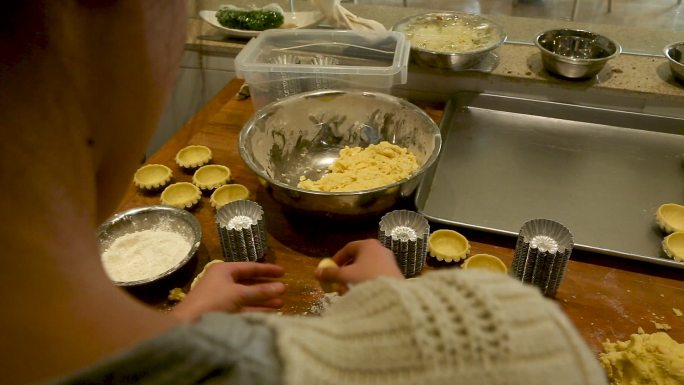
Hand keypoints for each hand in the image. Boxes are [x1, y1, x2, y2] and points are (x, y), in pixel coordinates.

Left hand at [171, 262, 285, 321]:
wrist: (188, 323)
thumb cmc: (213, 301)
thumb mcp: (238, 294)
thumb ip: (261, 291)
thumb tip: (283, 287)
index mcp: (224, 270)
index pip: (249, 267)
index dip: (267, 270)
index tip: (283, 272)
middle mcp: (223, 281)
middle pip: (249, 282)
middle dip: (266, 287)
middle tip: (283, 288)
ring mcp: (222, 297)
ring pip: (247, 297)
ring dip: (263, 300)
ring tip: (281, 303)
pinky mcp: (222, 311)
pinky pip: (243, 308)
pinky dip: (255, 309)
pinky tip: (269, 313)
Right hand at [315, 239, 402, 293]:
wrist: (393, 294)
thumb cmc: (367, 279)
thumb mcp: (345, 276)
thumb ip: (330, 274)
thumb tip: (316, 273)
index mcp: (368, 245)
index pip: (348, 248)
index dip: (337, 259)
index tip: (330, 269)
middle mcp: (380, 249)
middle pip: (358, 258)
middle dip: (346, 271)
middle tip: (338, 281)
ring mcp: (389, 261)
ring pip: (367, 268)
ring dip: (355, 279)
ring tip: (349, 291)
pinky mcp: (394, 273)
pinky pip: (376, 274)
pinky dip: (366, 282)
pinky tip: (363, 293)